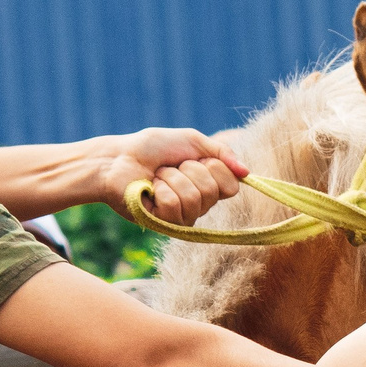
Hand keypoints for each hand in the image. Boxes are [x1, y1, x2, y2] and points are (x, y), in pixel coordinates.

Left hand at [100, 129, 249, 222]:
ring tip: (157, 176)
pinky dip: (160, 188)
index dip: (215, 168)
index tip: (195, 159)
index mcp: (208, 188)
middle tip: (170, 167)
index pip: (232, 187)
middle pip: (212, 191)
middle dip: (189, 170)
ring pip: (194, 198)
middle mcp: (199, 206)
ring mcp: (182, 218)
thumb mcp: (192, 142)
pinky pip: (175, 205)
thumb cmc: (152, 149)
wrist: (118, 157)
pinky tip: (149, 189)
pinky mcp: (163, 225)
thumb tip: (247, 173)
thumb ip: (222, 154)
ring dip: (172, 178)